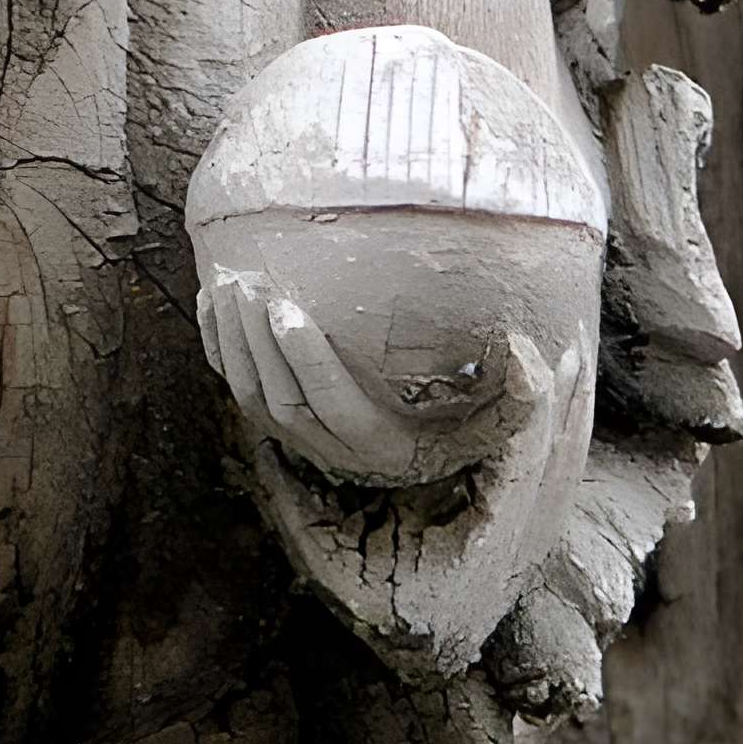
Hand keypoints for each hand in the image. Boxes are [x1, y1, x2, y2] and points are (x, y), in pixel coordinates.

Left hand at [197, 268, 534, 488]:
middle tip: (245, 282)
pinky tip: (208, 302)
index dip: (303, 358)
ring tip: (225, 282)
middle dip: (256, 341)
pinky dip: (216, 346)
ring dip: (231, 340)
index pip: (329, 402)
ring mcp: (298, 439)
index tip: (285, 308)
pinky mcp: (277, 422)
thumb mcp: (502, 422)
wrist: (423, 461)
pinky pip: (234, 386)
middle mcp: (331, 450)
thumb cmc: (466, 429)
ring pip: (249, 393)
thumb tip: (534, 351)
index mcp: (377, 446)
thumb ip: (525, 395)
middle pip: (279, 397)